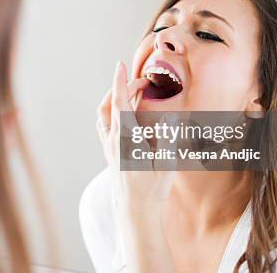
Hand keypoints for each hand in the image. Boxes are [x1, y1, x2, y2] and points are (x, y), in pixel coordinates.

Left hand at [96, 61, 174, 271]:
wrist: (135, 211)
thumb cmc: (152, 189)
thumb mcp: (167, 164)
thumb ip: (169, 138)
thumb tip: (172, 116)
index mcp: (126, 139)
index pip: (120, 103)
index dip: (120, 82)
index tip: (120, 65)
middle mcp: (113, 140)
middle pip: (111, 104)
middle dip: (124, 88)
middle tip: (144, 83)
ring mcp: (108, 146)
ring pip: (104, 114)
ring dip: (115, 98)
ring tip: (133, 93)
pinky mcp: (109, 152)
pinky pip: (105, 124)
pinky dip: (112, 111)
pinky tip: (126, 113)